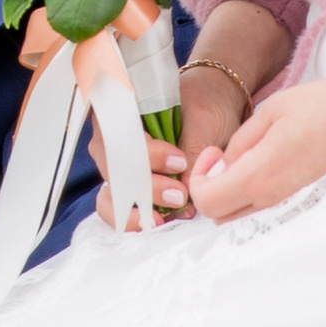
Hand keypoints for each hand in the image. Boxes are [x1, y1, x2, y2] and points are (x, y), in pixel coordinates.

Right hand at [18, 1, 190, 225]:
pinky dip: (137, 220)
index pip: (117, 132)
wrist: (215, 107)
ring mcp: (120, 166)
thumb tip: (181, 185)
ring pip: (110, 194)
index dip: (144, 153)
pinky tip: (161, 223)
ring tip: (162, 218)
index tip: (178, 162)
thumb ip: (191, 149)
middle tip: (179, 196)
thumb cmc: (206, 103)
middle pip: (112, 168)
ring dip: (133, 211)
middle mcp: (113, 138)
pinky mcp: (133, 189)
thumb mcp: (204, 119)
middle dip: (142, 188)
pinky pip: (121, 210)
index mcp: (122, 107)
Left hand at [189, 73, 325, 220]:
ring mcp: (287, 200)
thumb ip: (241, 141)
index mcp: (260, 176)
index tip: (214, 151)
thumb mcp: (271, 110)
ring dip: (228, 189)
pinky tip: (260, 158)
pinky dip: (247, 189)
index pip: (207, 201)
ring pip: (238, 212)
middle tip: (221, 154)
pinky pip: (259, 204)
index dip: (198, 177)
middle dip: (209, 186)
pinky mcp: (298, 195)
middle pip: (219, 215)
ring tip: (242, 152)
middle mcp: (271, 197)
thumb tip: (225, 162)